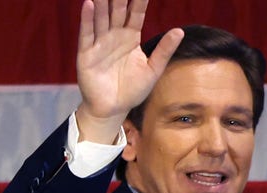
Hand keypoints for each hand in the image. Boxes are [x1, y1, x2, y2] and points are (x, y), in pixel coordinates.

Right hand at [75, 0, 183, 143]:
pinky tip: (90, 4)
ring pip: (102, 17)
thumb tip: (180, 31)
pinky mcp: (86, 54)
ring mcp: (99, 43)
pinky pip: (87, 34)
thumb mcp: (153, 70)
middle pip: (117, 10)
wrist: (113, 109)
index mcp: (131, 37)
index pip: (136, 13)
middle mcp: (114, 36)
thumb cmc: (133, 90)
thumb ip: (164, 50)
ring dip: (103, 2)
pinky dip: (87, 19)